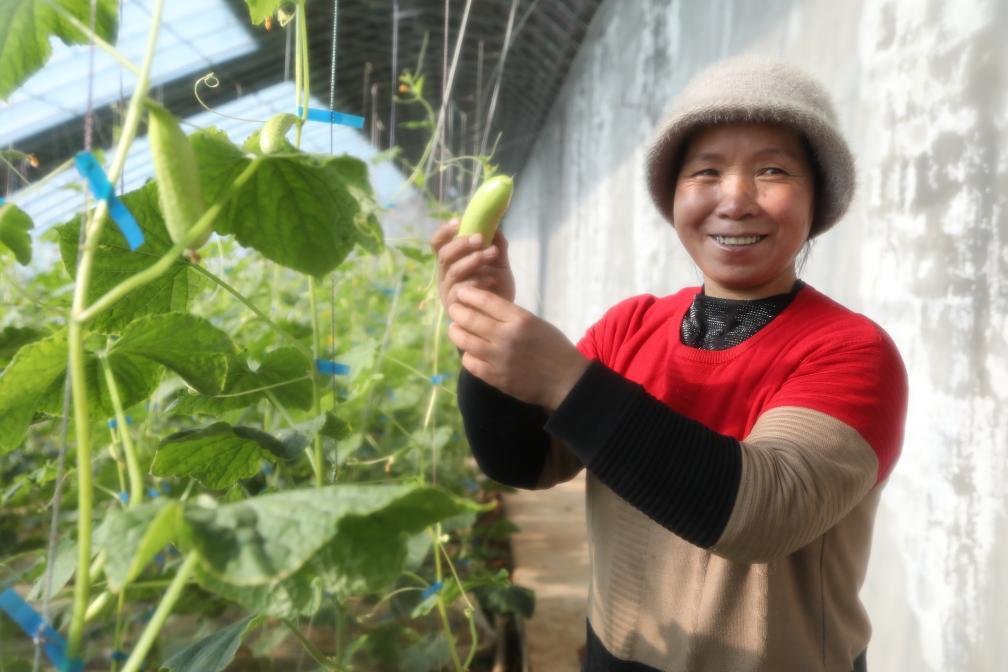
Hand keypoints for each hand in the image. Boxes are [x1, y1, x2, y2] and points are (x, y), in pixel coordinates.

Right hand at [429, 218, 515, 308]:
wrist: (504, 315)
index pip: (437, 244)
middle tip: (480, 238)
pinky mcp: (455, 307)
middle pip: (444, 255)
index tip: (457, 221)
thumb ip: (496, 245)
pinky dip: (477, 281)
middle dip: (462, 244)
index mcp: (450, 262)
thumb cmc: (498, 287)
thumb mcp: (499, 263)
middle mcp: (444, 276)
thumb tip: (495, 226)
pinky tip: (492, 279)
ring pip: (454, 271)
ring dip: (473, 259)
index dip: (444, 232)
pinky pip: (461, 290)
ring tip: (493, 253)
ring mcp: (448, 292)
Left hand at [447, 286, 590, 409]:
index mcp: (520, 319)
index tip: (461, 292)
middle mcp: (507, 336)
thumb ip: (510, 316)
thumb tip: (482, 308)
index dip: (468, 294)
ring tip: (455, 328)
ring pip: (464, 340)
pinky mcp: (495, 377)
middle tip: (453, 309)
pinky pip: (470, 363)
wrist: (567, 380)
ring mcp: (499, 358)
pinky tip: (469, 351)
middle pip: (469, 318)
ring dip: (455, 332)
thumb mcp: (536, 323)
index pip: (485, 300)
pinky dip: (466, 355)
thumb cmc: (554, 348)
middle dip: (456, 311)